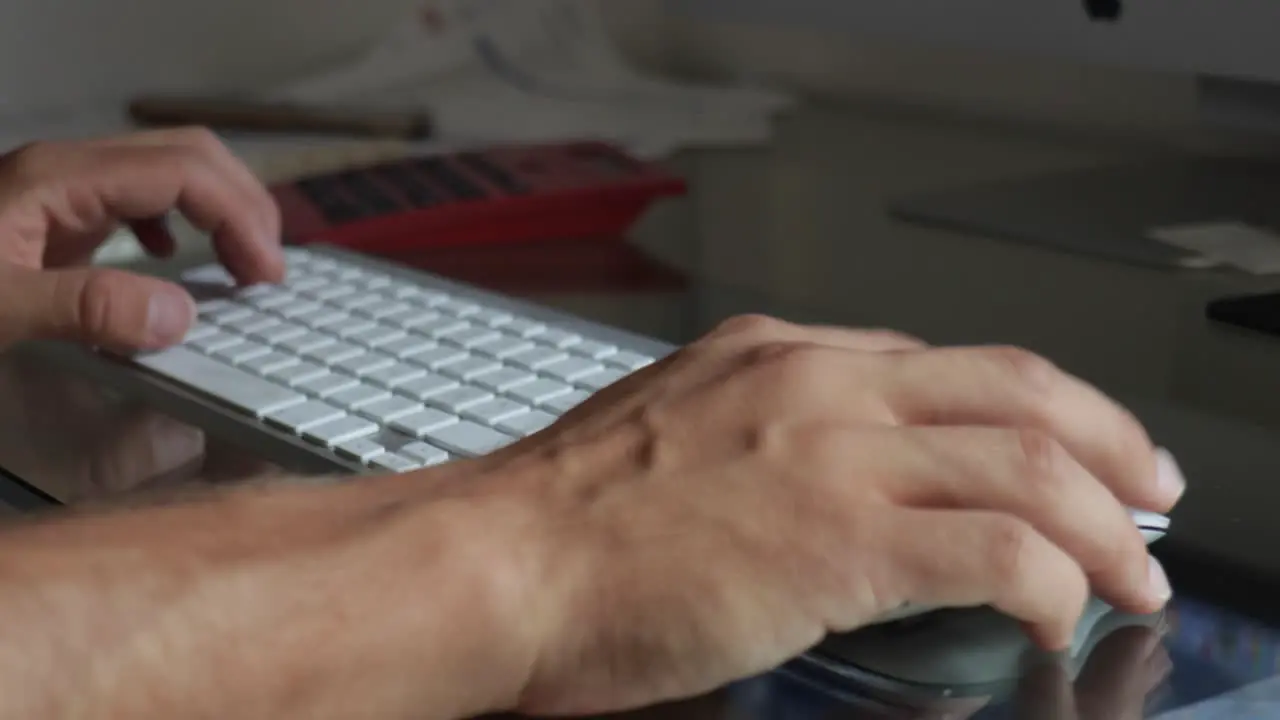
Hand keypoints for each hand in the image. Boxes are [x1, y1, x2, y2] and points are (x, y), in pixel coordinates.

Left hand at [0, 128, 281, 350]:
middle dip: (243, 207)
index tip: (266, 275)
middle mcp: (71, 168)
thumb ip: (87, 308)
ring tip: (240, 266)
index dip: (238, 217)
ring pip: (171, 170)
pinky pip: (141, 195)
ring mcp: (66, 185)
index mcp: (61, 177)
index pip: (182, 171)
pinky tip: (173, 257)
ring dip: (220, 212)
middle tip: (267, 270)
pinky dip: (180, 222)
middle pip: (189, 154)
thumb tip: (180, 317)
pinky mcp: (60, 210)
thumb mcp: (0, 306)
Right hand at [467, 315, 1184, 715]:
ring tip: (1132, 567)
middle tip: (1146, 486)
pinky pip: (998, 548)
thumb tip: (812, 479)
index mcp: (773, 357)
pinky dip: (1051, 580)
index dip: (1014, 408)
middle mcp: (816, 383)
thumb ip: (753, 434)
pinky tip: (1052, 612)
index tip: (1048, 448)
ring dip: (1104, 521)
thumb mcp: (669, 435)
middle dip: (1104, 438)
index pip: (935, 364)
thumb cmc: (558, 521)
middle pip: (1014, 384)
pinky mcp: (840, 540)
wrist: (495, 561)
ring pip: (1030, 460)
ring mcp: (833, 454)